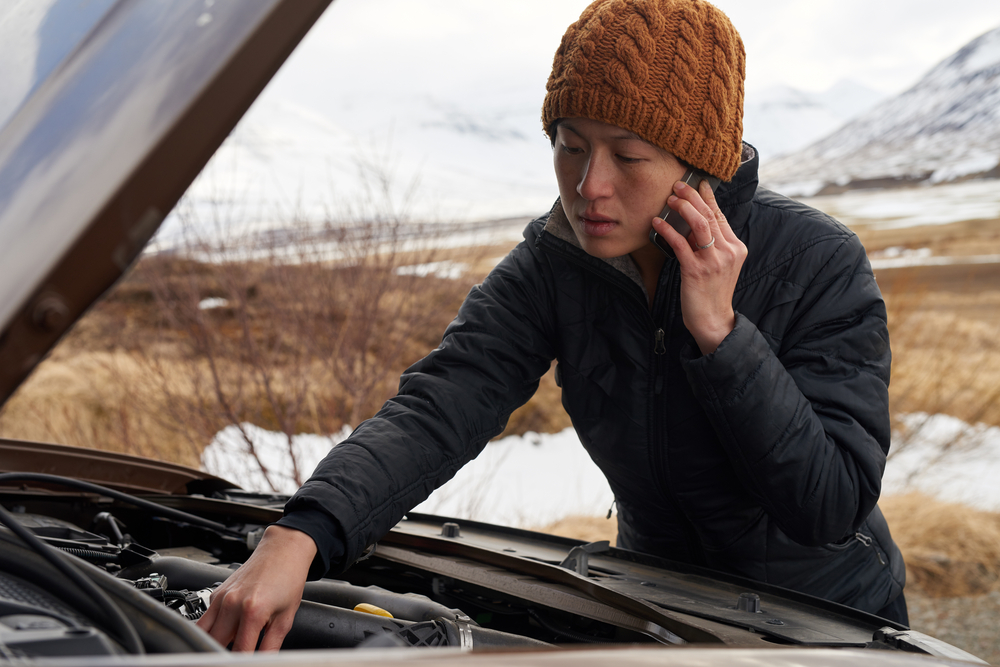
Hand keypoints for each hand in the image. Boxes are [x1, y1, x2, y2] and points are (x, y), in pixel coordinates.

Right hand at [196, 525, 316, 650]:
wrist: (282, 551)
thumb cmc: (288, 579)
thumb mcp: (286, 617)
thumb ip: (272, 645)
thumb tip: (264, 662)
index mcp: (252, 611)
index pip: (239, 652)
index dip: (242, 662)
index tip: (246, 663)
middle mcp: (232, 603)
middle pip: (215, 644)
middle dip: (224, 653)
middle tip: (236, 655)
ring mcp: (221, 597)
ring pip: (202, 633)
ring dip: (213, 643)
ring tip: (228, 646)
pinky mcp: (215, 593)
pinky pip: (205, 619)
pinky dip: (212, 629)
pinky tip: (227, 630)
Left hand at [652, 179, 746, 354]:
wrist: (713, 321)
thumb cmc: (711, 292)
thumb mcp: (717, 265)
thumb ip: (709, 245)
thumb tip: (690, 223)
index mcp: (735, 247)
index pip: (720, 215)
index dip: (707, 197)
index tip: (697, 182)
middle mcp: (728, 251)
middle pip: (710, 215)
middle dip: (692, 197)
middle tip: (677, 185)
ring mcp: (714, 261)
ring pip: (700, 225)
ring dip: (683, 208)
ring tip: (669, 199)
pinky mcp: (696, 271)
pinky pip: (680, 244)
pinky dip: (667, 230)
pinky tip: (656, 223)